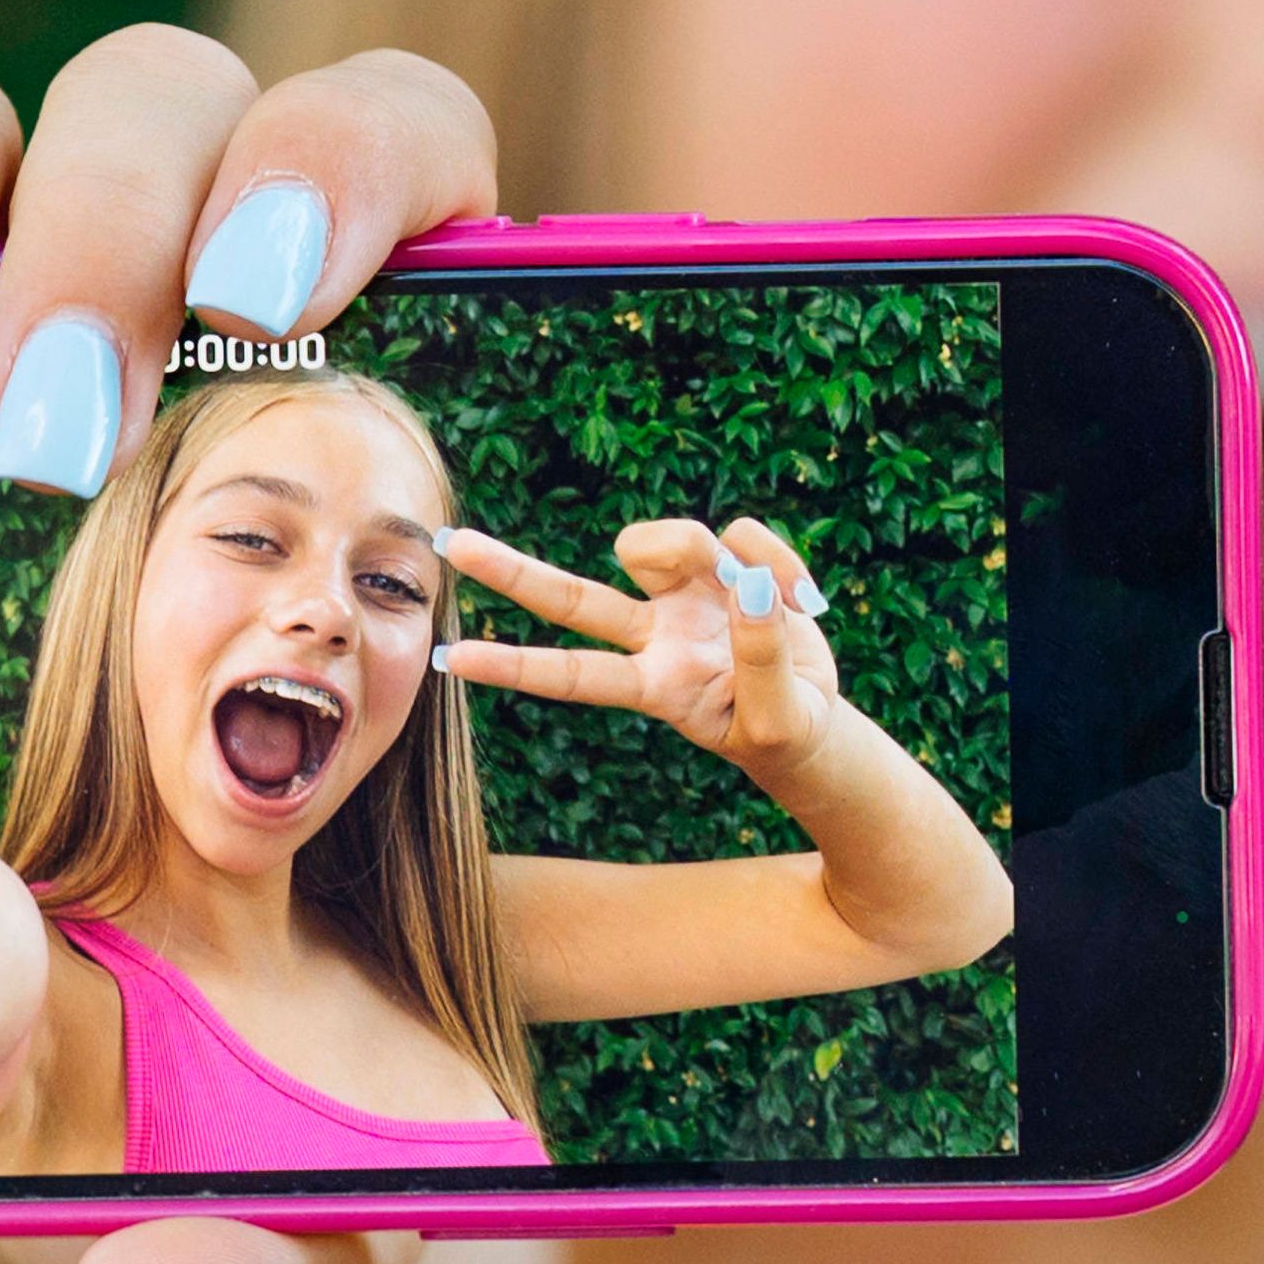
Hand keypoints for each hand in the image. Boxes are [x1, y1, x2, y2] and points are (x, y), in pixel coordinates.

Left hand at [433, 513, 846, 782]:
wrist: (813, 718)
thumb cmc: (784, 730)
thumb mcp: (778, 718)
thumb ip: (762, 655)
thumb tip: (747, 584)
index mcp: (654, 686)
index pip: (574, 675)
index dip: (513, 666)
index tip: (451, 658)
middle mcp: (654, 634)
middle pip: (570, 597)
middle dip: (510, 571)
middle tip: (451, 543)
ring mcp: (684, 596)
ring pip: (663, 541)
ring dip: (706, 551)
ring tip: (778, 598)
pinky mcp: (726, 566)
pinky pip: (740, 533)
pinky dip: (778, 560)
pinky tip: (800, 597)